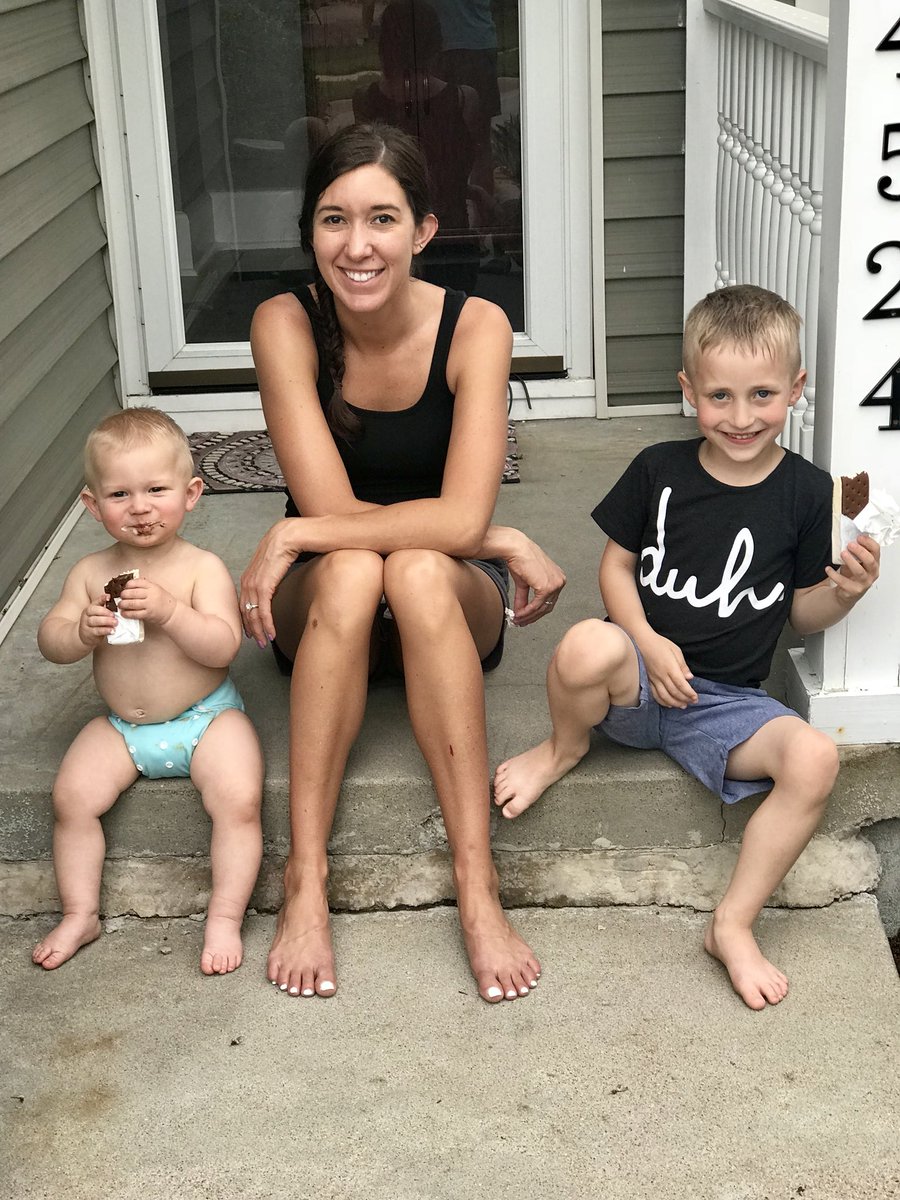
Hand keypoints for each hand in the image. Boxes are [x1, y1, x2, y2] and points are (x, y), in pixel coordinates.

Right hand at [78, 596, 117, 646]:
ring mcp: (86, 624)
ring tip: (115, 623)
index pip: (96, 601)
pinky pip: (96, 631)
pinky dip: (105, 630)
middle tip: (114, 615)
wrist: (86, 636)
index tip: (109, 597)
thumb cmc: (96, 624)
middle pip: (93, 610)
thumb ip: (107, 610)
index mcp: (91, 608)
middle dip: (105, 612)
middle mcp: (87, 614)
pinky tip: (112, 630)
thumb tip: (119, 605)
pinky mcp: (88, 633)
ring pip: (94, 620)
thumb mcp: (100, 615)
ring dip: (106, 621)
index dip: (102, 598)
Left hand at [117, 577, 176, 625]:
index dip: (128, 585)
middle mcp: (151, 595)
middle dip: (123, 595)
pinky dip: (127, 614)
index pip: (137, 583)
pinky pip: (134, 614)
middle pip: (132, 593)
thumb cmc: (162, 600)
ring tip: (121, 605)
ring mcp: (149, 605)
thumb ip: (144, 586)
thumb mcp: (156, 588)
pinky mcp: (148, 614)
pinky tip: (124, 613)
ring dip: (123, 604)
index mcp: (152, 586)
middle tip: (121, 597)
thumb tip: (129, 584)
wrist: (171, 612)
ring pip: (132, 603)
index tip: (125, 587)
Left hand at [240, 519, 302, 644]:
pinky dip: (267, 624)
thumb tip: (273, 589)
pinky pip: (263, 611)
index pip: (243, 603)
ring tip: (265, 642)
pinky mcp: (264, 586)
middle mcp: (247, 581)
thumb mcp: (273, 565)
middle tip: (257, 642)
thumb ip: (269, 578)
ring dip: (260, 630)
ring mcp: (254, 584)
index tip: (252, 630)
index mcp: (248, 576)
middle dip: (252, 629)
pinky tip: (271, 634)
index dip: (247, 619)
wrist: (289, 535)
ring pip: (253, 614)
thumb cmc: (285, 545)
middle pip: (245, 611)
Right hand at [505, 534, 566, 626]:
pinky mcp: (547, 587)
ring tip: (517, 620)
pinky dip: (526, 612)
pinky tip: (518, 614)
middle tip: (520, 622)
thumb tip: (520, 612)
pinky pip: (536, 605)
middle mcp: (560, 581)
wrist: (516, 549)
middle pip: (547, 606)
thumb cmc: (520, 559)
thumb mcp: (524, 583)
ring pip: (542, 608)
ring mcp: (555, 584)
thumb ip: (524, 598)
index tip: (526, 618)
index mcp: (557, 578)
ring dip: (528, 616)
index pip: (549, 600)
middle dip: (532, 617)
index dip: (537, 612)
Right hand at [638, 632, 696, 708]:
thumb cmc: (660, 644)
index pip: (681, 684)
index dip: (689, 693)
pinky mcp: (648, 680)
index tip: (695, 697)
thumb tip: (690, 678)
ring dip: (674, 703)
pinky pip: (654, 694)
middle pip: (674, 692)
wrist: (642, 641)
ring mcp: (653, 679)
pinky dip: (662, 701)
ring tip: (682, 706)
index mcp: (670, 667)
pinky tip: (668, 704)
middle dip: (684, 699)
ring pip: (664, 696)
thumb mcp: (675, 650)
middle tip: (692, 702)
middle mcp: (661, 675)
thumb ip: (682, 665)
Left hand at [825, 534, 880, 605]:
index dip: (869, 543)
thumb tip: (848, 535)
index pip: (876, 551)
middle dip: (861, 551)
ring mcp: (864, 583)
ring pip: (860, 572)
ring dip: (850, 561)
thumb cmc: (852, 574)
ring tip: (842, 553)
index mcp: (874, 563)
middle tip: (850, 545)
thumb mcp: (856, 561)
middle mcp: (872, 573)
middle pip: (871, 561)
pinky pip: (844, 582)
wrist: (847, 593)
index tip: (859, 537)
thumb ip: (855, 551)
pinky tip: (828, 569)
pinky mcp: (854, 590)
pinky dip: (834, 575)